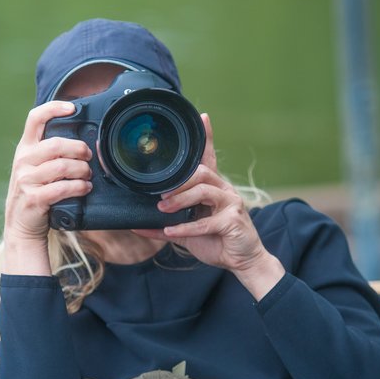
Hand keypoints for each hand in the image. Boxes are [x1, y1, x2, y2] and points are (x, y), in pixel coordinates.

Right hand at [2, 101, 92, 274]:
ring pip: (62, 166)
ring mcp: (26, 180)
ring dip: (82, 171)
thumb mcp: (35, 167)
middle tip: (88, 157)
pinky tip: (85, 188)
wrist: (20, 225)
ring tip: (88, 175)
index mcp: (25, 149)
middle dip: (79, 149)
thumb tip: (81, 139)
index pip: (35, 118)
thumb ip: (49, 152)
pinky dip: (78, 187)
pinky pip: (62, 188)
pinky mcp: (34, 198)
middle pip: (56, 144)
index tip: (72, 108)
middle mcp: (23, 161)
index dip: (53, 108)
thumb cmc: (35, 192)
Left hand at [132, 114, 284, 299]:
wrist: (242, 261)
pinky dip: (186, 227)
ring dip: (180, 200)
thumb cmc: (216, 240)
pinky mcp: (233, 221)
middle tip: (160, 194)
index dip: (208, 137)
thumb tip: (136, 225)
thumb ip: (164, 226)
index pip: (209, 158)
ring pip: (204, 191)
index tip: (204, 117)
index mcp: (213, 187)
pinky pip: (206, 222)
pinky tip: (172, 229)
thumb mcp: (187, 231)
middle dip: (178, 182)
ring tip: (164, 209)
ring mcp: (231, 204)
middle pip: (201, 173)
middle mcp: (224, 190)